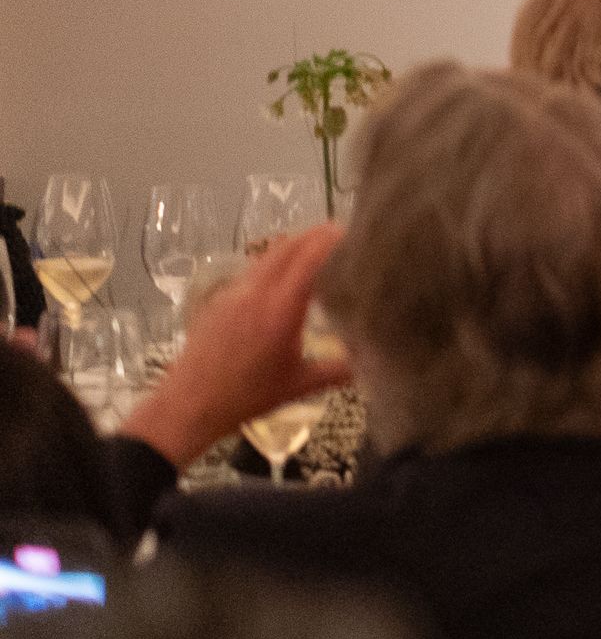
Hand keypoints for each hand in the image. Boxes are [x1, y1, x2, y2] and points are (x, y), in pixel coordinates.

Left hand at [121, 222, 350, 467]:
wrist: (188, 406)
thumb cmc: (247, 397)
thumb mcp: (300, 385)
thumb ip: (339, 370)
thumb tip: (375, 361)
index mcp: (279, 309)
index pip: (310, 258)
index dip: (333, 239)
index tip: (357, 232)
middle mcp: (255, 292)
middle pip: (288, 246)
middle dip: (316, 235)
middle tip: (343, 234)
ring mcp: (233, 293)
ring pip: (267, 256)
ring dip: (294, 247)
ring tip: (318, 253)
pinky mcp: (218, 300)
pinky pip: (253, 271)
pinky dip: (274, 264)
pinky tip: (284, 281)